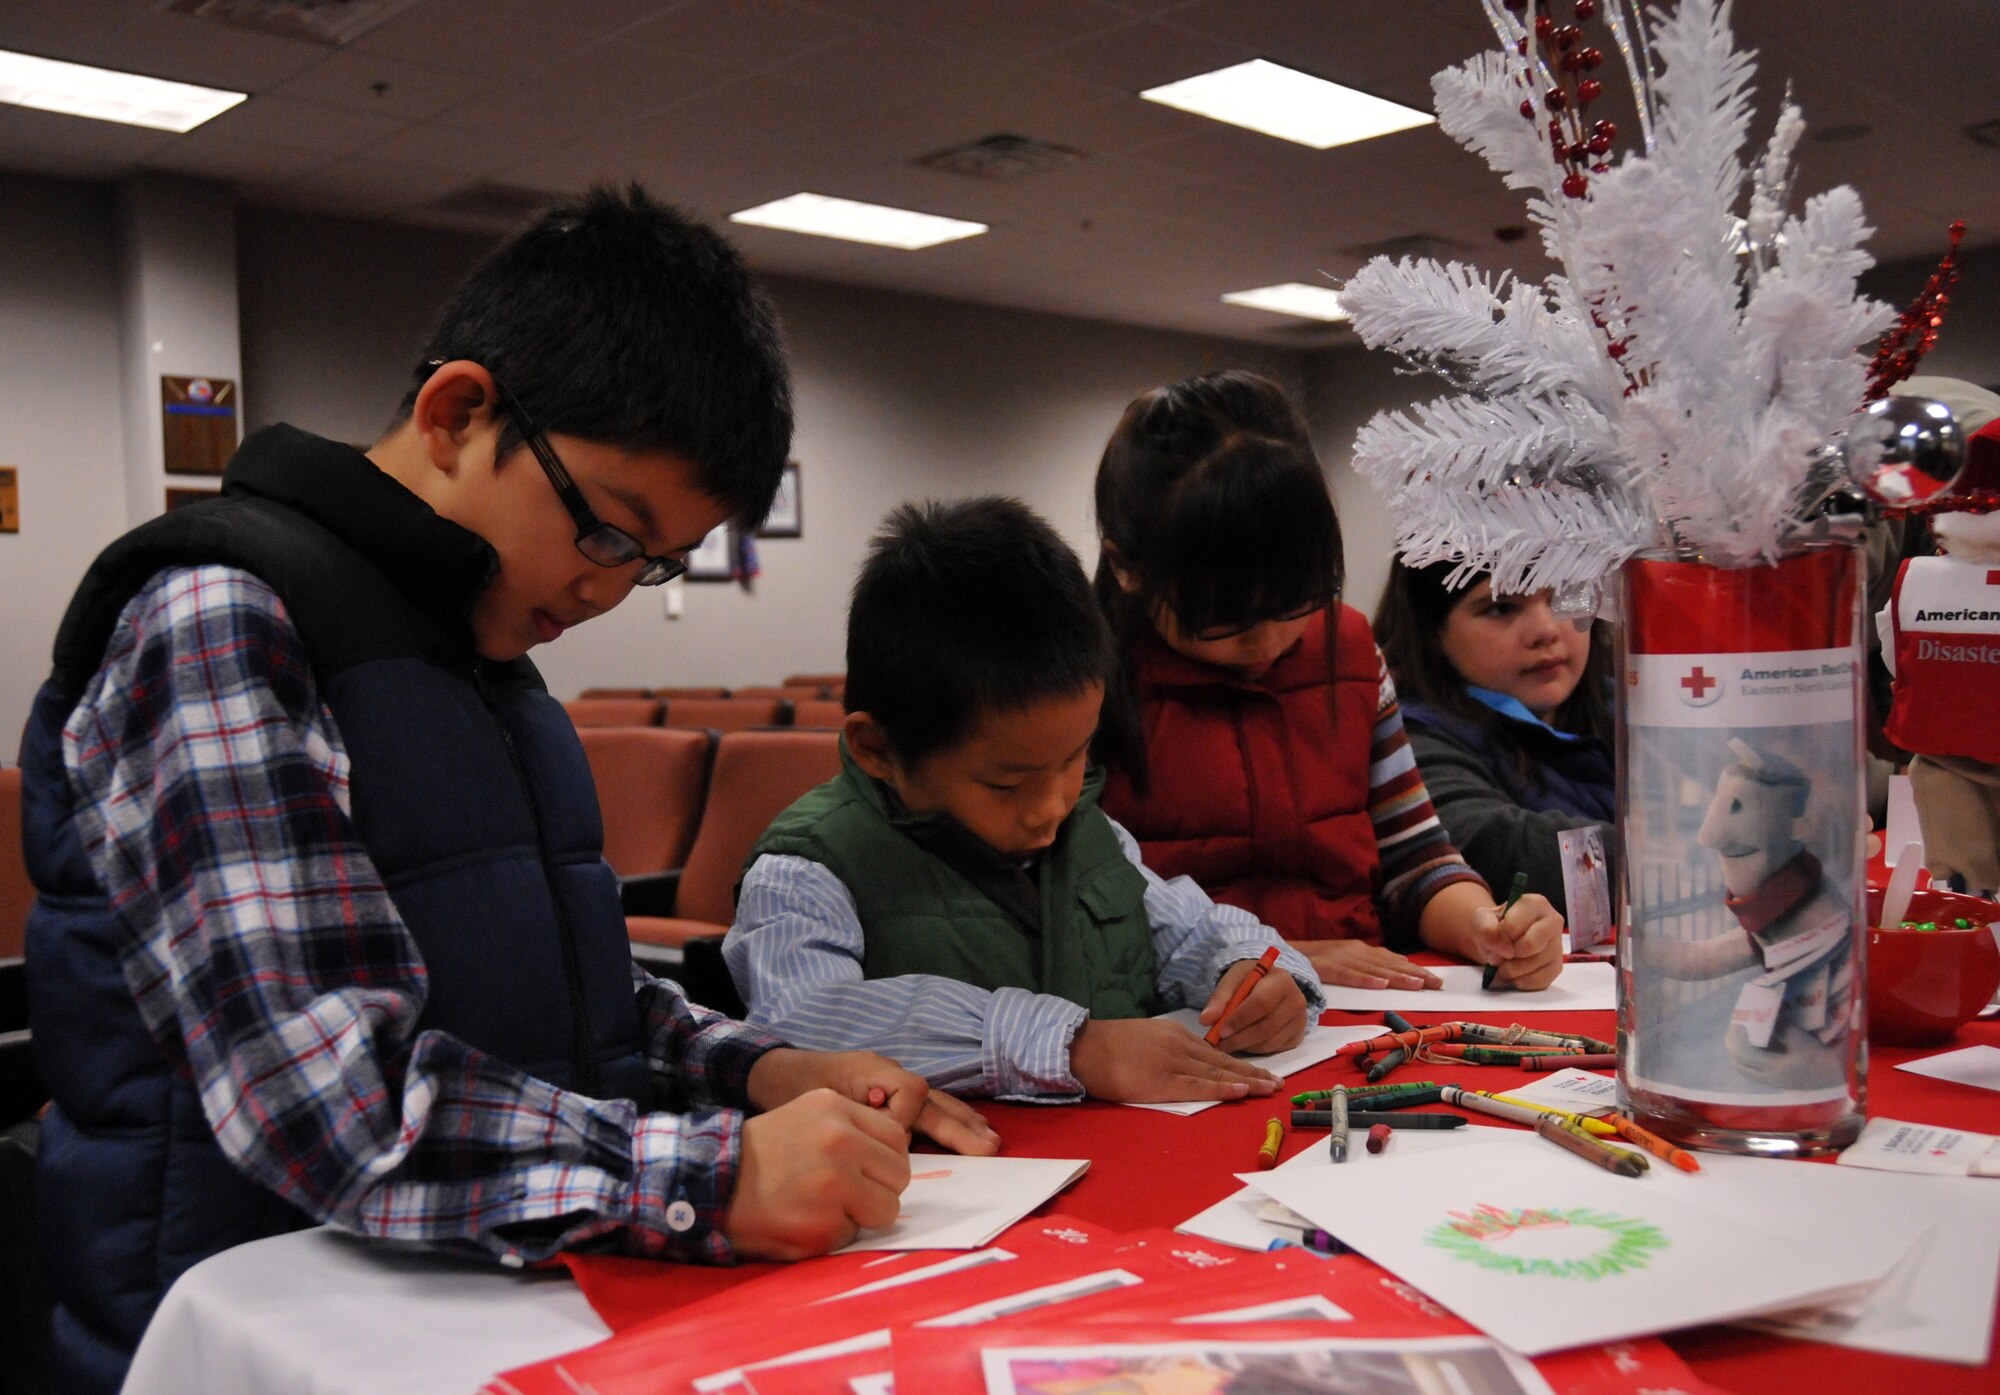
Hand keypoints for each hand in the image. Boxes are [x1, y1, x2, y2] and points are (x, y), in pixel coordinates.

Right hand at [722, 1088, 909, 1259]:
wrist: (714, 1184)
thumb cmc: (764, 1152)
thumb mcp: (809, 1113)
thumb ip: (853, 1126)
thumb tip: (893, 1154)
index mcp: (837, 1110)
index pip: (897, 1138)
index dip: (886, 1158)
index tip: (869, 1169)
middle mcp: (840, 1143)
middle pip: (899, 1175)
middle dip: (880, 1188)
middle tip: (851, 1193)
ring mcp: (834, 1186)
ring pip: (886, 1209)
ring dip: (863, 1214)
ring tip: (829, 1207)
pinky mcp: (824, 1227)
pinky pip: (854, 1234)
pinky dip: (835, 1233)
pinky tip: (807, 1221)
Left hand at [746, 1047, 1000, 1154]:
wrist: (775, 1072)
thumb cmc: (794, 1089)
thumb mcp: (821, 1103)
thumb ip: (858, 1118)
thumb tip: (895, 1138)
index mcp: (874, 1072)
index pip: (911, 1094)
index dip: (906, 1122)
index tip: (894, 1143)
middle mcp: (889, 1074)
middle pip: (934, 1100)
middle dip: (960, 1125)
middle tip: (988, 1148)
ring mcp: (892, 1082)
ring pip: (936, 1101)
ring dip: (963, 1122)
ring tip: (990, 1140)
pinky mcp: (888, 1095)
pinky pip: (926, 1106)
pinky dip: (949, 1117)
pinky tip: (969, 1129)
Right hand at [1069, 1018, 1281, 1102]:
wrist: (1083, 1048)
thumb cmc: (1107, 1047)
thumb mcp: (1145, 1038)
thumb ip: (1167, 1049)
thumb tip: (1186, 1064)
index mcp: (1174, 1034)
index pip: (1215, 1052)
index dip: (1240, 1064)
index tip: (1261, 1072)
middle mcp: (1179, 1044)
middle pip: (1223, 1061)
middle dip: (1253, 1073)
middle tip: (1278, 1082)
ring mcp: (1172, 1062)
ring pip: (1218, 1073)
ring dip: (1248, 1082)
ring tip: (1270, 1088)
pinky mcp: (1162, 1081)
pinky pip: (1199, 1087)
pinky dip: (1223, 1089)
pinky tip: (1242, 1091)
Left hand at [1198, 958, 1309, 1053]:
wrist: (1270, 984)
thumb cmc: (1250, 980)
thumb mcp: (1233, 980)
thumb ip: (1219, 998)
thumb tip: (1205, 1020)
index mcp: (1281, 980)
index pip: (1261, 1003)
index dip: (1239, 1019)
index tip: (1221, 1030)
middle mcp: (1296, 1001)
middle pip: (1266, 1027)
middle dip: (1239, 1038)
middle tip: (1219, 1044)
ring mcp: (1300, 1021)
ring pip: (1269, 1042)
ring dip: (1245, 1046)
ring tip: (1227, 1043)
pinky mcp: (1298, 1036)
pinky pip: (1274, 1049)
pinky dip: (1255, 1049)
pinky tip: (1243, 1043)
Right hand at [1291, 938, 1442, 991]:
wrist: (1282, 951)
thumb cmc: (1313, 960)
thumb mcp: (1342, 961)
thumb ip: (1364, 967)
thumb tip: (1389, 977)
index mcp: (1359, 950)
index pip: (1392, 960)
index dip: (1414, 969)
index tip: (1434, 979)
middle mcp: (1354, 951)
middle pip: (1388, 963)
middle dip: (1414, 973)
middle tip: (1436, 984)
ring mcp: (1340, 957)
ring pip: (1373, 969)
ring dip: (1397, 976)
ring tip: (1417, 984)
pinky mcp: (1326, 967)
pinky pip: (1348, 974)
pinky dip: (1365, 979)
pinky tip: (1380, 983)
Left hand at [1466, 891, 1563, 989]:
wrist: (1502, 941)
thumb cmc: (1495, 926)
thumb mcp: (1481, 920)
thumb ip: (1486, 928)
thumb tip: (1505, 950)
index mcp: (1535, 903)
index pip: (1514, 925)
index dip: (1499, 938)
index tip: (1494, 941)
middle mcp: (1553, 921)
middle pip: (1530, 945)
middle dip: (1507, 956)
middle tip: (1497, 958)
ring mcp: (1558, 945)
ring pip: (1534, 965)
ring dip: (1511, 971)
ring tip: (1504, 965)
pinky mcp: (1557, 966)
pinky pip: (1540, 980)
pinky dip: (1520, 981)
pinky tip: (1514, 974)